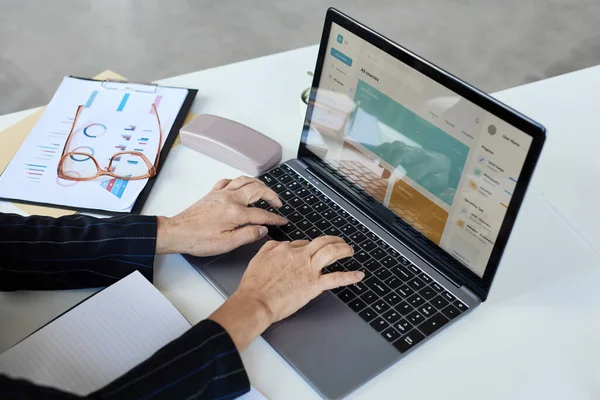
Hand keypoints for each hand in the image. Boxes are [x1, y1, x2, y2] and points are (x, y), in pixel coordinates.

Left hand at [155, 176, 287, 255]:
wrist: (177, 232)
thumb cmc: (199, 240)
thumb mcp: (226, 244)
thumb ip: (248, 235)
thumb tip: (263, 229)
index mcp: (235, 212)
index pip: (262, 214)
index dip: (274, 218)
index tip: (282, 221)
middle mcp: (230, 198)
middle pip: (257, 190)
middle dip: (271, 195)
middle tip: (278, 203)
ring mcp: (220, 193)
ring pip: (244, 180)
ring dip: (258, 184)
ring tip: (265, 191)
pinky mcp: (212, 193)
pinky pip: (229, 181)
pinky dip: (239, 182)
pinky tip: (240, 186)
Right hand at [239, 236, 363, 321]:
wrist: (256, 301)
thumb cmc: (254, 285)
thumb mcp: (258, 258)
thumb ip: (270, 248)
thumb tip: (280, 245)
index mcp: (285, 249)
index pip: (303, 243)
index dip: (310, 247)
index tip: (313, 252)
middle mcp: (299, 256)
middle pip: (322, 242)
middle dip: (334, 240)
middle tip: (340, 242)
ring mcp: (308, 269)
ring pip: (331, 252)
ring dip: (343, 249)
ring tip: (349, 250)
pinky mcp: (314, 285)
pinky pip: (336, 278)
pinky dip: (350, 276)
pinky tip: (358, 275)